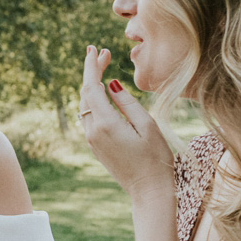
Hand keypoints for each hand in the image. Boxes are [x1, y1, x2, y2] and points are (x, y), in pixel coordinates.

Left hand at [78, 46, 175, 204]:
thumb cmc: (155, 158)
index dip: (91, 66)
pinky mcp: (95, 146)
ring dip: (92, 85)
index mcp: (105, 124)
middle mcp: (92, 131)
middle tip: (103, 52)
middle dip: (92, 71)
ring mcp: (92, 140)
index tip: (94, 48)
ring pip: (85, 105)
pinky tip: (102, 91)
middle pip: (85, 94)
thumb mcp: (147, 125)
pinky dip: (93, 99)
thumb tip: (109, 83)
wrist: (149, 191)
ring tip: (103, 67)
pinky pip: (88, 116)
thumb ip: (126, 102)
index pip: (91, 87)